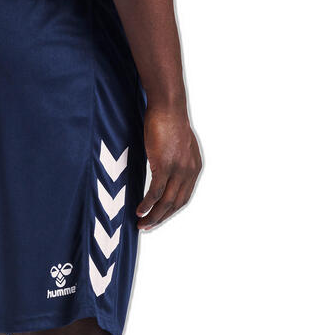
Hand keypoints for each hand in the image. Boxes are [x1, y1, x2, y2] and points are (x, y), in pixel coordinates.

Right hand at [136, 106, 202, 230]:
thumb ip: (174, 160)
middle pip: (176, 204)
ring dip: (154, 216)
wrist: (168, 107)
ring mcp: (178, 170)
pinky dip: (147, 205)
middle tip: (147, 227)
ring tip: (141, 225)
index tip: (157, 218)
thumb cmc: (168, 121)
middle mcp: (190, 171)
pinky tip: (139, 211)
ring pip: (166, 202)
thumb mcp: (176, 145)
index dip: (170, 211)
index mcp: (194, 167)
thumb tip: (163, 168)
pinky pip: (156, 193)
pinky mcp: (165, 166)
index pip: (183, 197)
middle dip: (161, 218)